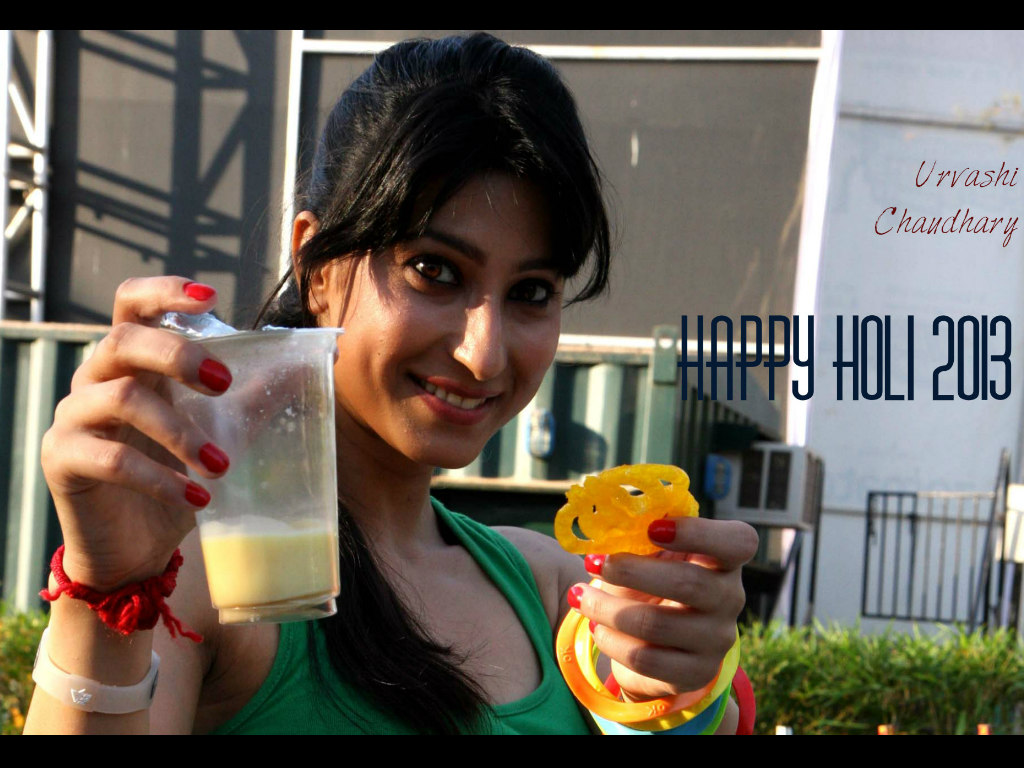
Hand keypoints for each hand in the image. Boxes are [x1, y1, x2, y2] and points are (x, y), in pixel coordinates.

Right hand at [41, 277, 231, 590]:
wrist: (139, 544)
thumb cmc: (175, 473)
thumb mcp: (222, 428)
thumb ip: (255, 394)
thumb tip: (307, 364)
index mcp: (133, 363)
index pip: (131, 304)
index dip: (164, 292)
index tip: (211, 298)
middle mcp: (95, 380)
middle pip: (123, 340)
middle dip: (178, 355)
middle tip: (224, 384)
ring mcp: (73, 418)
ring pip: (119, 398)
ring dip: (179, 430)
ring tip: (220, 463)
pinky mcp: (63, 460)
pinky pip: (110, 458)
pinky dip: (160, 477)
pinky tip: (197, 496)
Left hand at [568, 516, 757, 699]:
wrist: (659, 647)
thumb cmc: (654, 586)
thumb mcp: (653, 559)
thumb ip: (641, 541)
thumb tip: (607, 530)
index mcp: (725, 561)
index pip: (738, 542)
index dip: (698, 532)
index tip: (653, 528)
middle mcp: (730, 599)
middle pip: (689, 583)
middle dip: (631, 571)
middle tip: (593, 562)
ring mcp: (716, 640)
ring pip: (656, 623)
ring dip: (607, 607)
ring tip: (581, 596)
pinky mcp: (694, 673)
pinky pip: (645, 658)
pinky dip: (611, 640)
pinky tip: (596, 627)